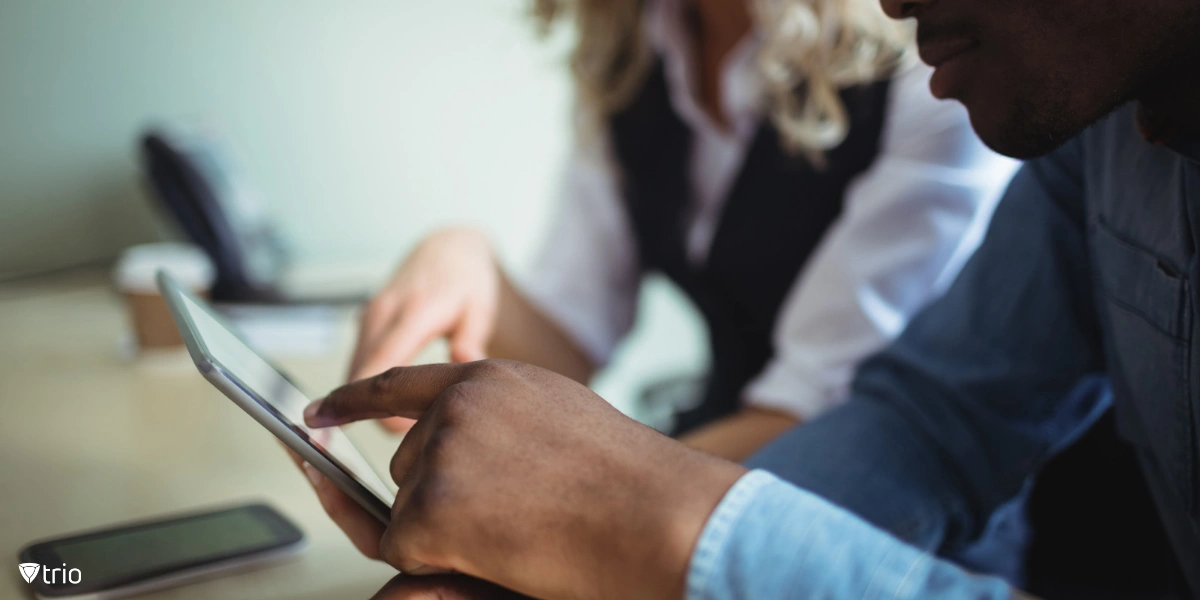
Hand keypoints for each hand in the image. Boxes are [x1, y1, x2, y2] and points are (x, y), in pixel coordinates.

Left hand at [303, 360, 746, 599]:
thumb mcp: (559, 418)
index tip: (318, 411)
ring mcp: (442, 451)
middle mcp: (458, 405)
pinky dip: (442, 558)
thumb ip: (501, 418)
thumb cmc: (629, 482)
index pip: (401, 383)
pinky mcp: (433, 504)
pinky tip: (500, 543)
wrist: (656, 517)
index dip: (353, 399)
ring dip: (450, 528)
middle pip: (408, 462)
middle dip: (442, 495)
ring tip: (523, 523)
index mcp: (490, 379)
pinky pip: (405, 545)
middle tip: (513, 511)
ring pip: (408, 506)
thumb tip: (460, 439)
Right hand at [351, 228, 498, 431]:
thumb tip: (466, 364)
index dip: (376, 401)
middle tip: (409, 439)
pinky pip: (357, 362)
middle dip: (373, 409)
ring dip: (368, 398)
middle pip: (360, 373)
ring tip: (406, 423)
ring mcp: (370, 316)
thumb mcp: (481, 307)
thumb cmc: (467, 280)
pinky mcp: (365, 322)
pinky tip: (393, 403)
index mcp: (414, 312)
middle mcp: (383, 313)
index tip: (388, 432)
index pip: (383, 363)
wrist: (447, 248)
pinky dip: (366, 385)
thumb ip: (472, 338)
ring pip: (354, 370)